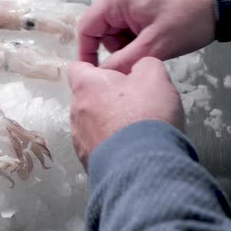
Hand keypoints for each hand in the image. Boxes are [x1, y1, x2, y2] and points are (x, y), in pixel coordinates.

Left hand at [67, 57, 184, 166]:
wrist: (142, 166)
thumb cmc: (145, 115)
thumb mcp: (154, 77)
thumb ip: (144, 64)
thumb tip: (138, 69)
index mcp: (86, 86)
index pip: (77, 67)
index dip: (94, 67)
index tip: (112, 73)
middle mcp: (75, 111)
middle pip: (87, 97)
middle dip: (106, 96)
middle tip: (133, 101)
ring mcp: (78, 138)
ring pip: (91, 122)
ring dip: (107, 121)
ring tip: (134, 127)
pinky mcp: (87, 160)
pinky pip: (97, 145)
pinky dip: (110, 143)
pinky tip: (130, 147)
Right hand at [79, 0, 215, 72]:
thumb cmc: (190, 18)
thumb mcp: (154, 46)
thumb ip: (123, 63)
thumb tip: (101, 77)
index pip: (87, 27)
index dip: (87, 53)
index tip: (94, 73)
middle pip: (103, 29)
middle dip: (117, 48)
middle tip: (138, 58)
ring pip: (118, 28)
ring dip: (130, 43)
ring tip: (153, 47)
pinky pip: (131, 21)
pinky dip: (139, 35)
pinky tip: (157, 38)